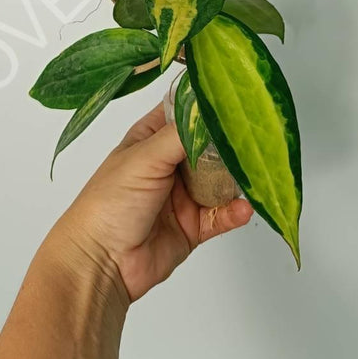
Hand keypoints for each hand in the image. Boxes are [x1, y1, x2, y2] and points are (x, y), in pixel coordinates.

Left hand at [43, 102, 252, 301]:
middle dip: (228, 142)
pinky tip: (244, 208)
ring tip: (255, 171)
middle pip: (208, 146)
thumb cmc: (110, 202)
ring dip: (235, 177)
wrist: (102, 263)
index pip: (182, 112)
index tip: (233, 95)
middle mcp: (169, 163)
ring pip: (219, 180)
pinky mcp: (193, 226)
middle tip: (253, 136)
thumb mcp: (144, 157)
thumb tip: (209, 113)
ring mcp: (183, 195)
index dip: (204, 104)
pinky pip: (221, 215)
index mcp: (151, 139)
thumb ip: (180, 135)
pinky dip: (235, 212)